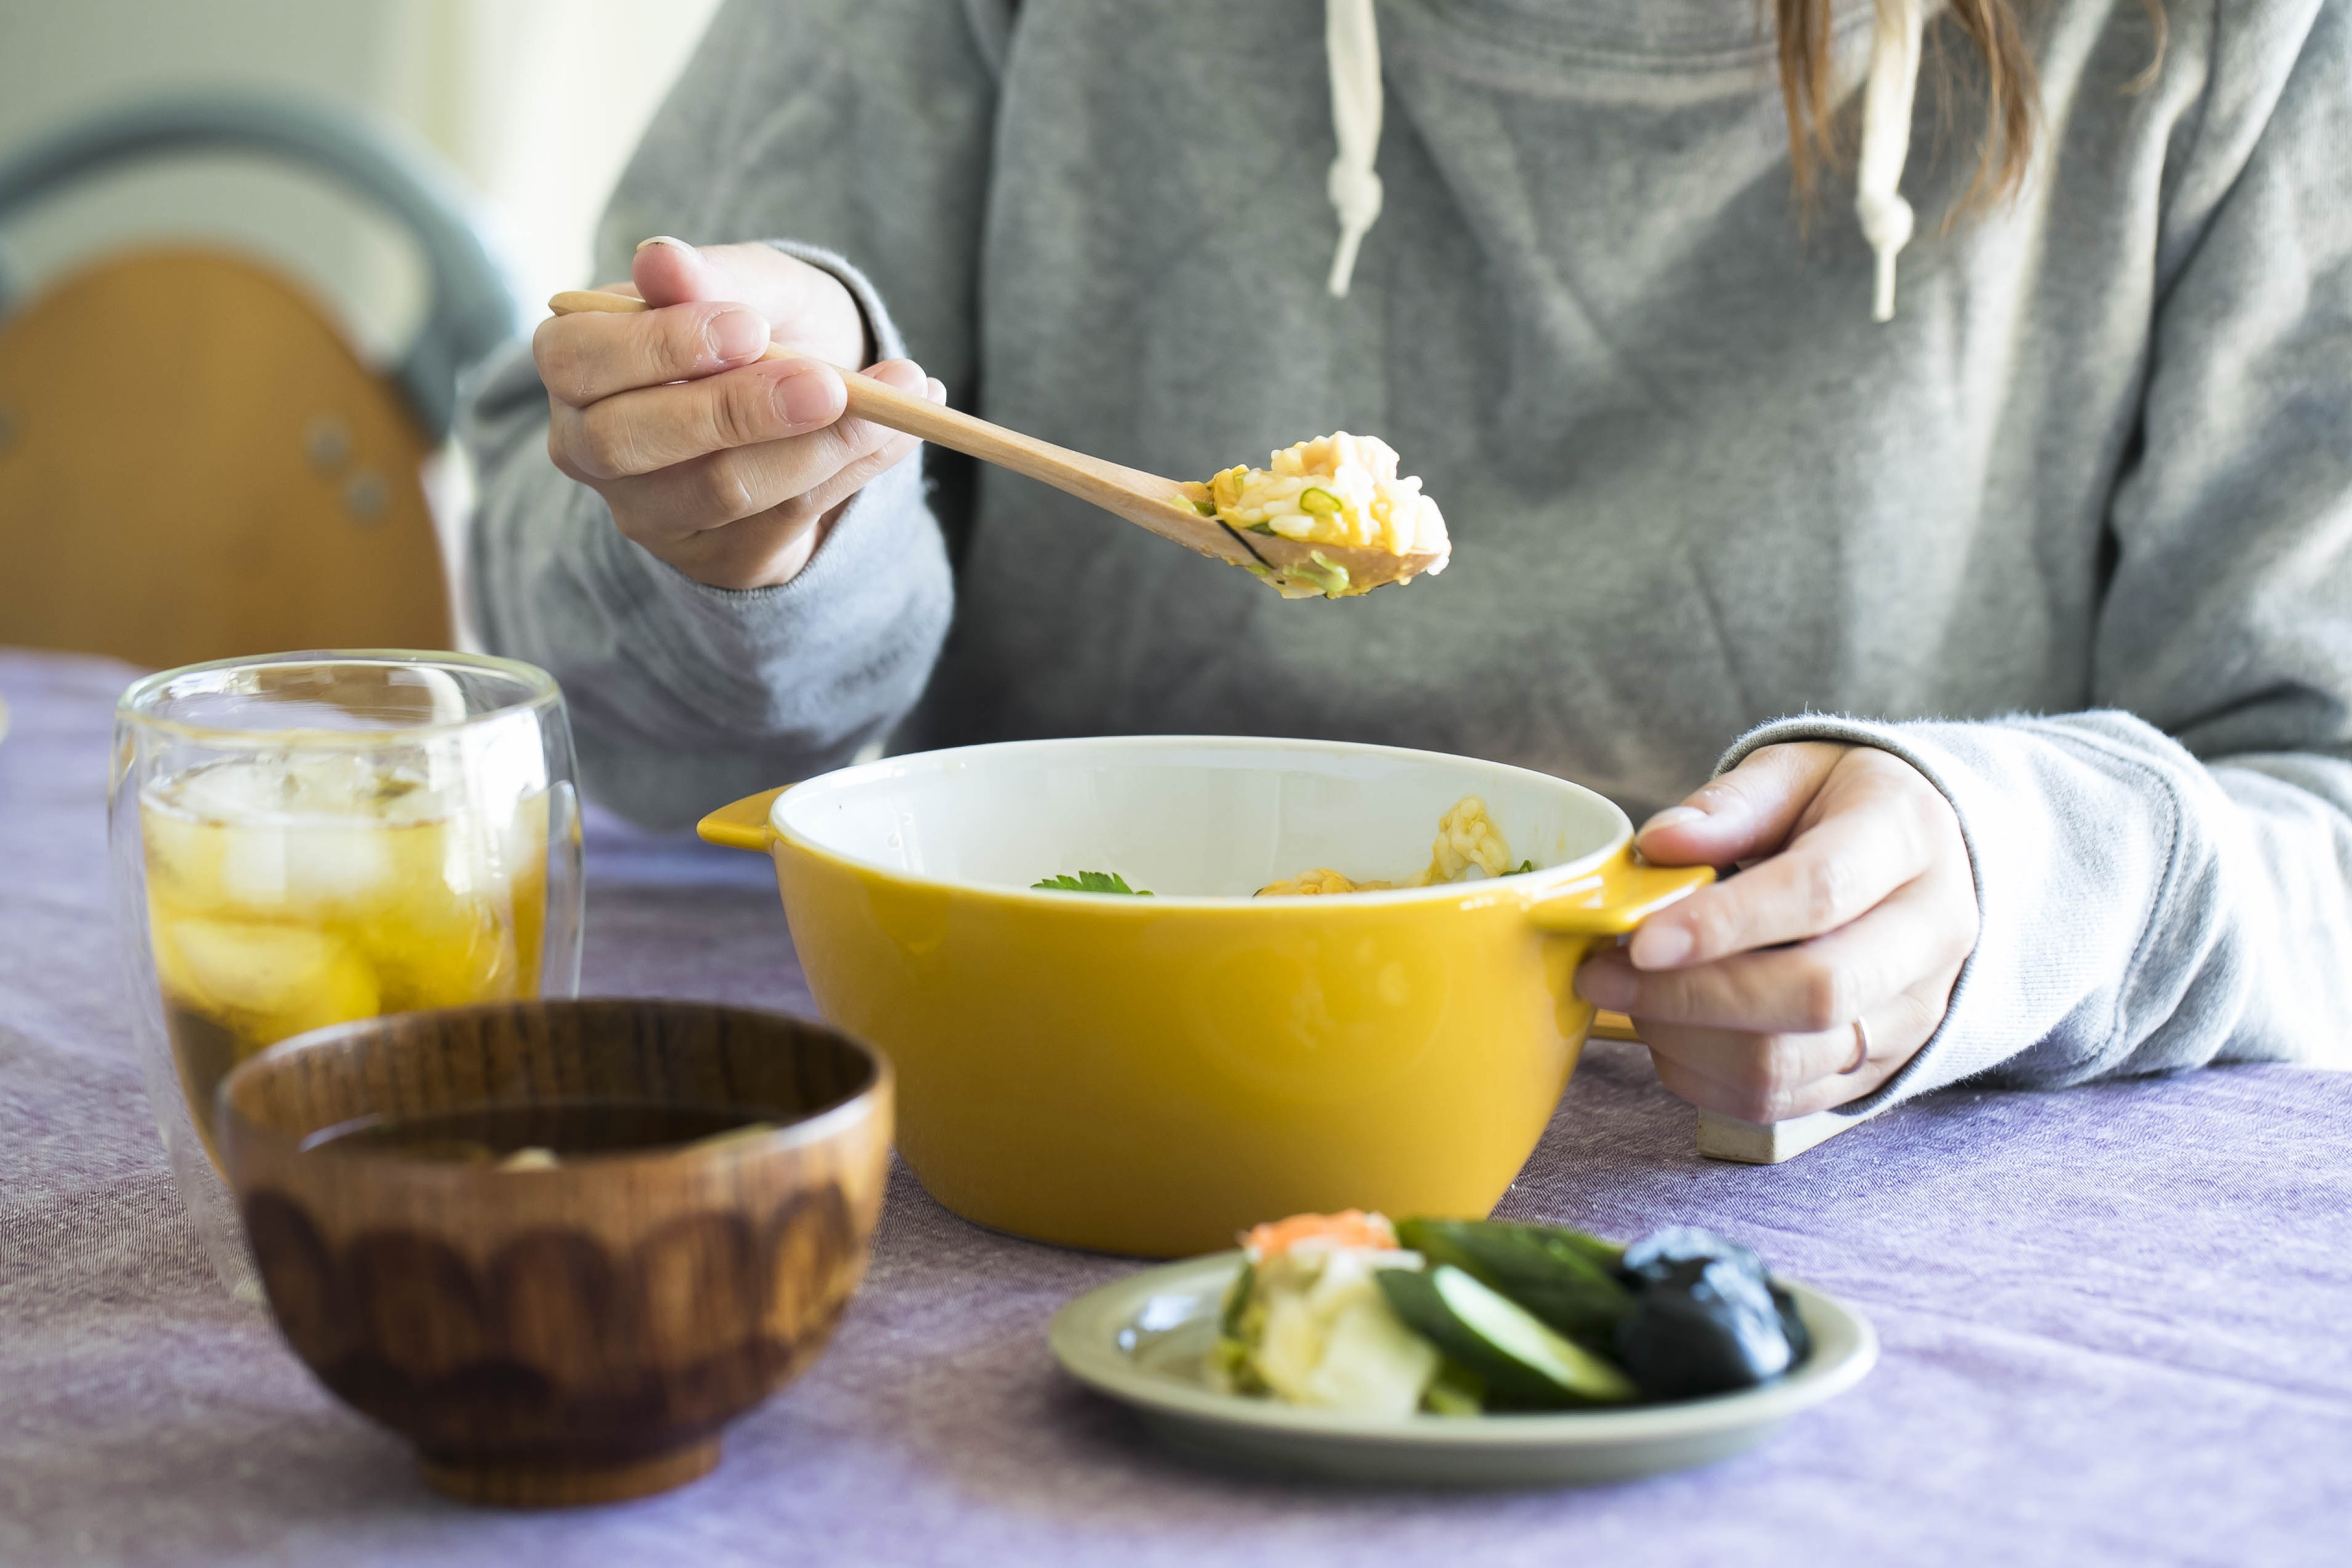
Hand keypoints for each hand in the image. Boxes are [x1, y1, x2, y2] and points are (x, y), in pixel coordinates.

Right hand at [533, 236, 943, 588]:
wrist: (815, 388)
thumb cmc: (760, 323)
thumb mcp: (750, 283)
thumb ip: (712, 275)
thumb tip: (661, 260)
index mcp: (574, 364)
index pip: (580, 361)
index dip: (661, 346)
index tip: (749, 327)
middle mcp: (590, 449)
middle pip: (634, 442)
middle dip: (740, 409)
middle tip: (832, 382)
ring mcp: (650, 514)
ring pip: (723, 489)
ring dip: (823, 442)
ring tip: (903, 392)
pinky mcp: (718, 559)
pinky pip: (786, 520)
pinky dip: (855, 467)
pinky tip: (904, 428)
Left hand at [1575, 743, 1978, 1120]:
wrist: (1929, 861)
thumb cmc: (1844, 807)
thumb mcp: (1797, 770)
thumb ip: (1733, 804)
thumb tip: (1661, 843)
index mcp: (1909, 839)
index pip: (1820, 892)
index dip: (1724, 923)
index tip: (1641, 939)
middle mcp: (1931, 935)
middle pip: (1813, 993)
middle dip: (1690, 994)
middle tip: (1605, 971)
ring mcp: (1912, 1013)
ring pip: (1791, 1062)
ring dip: (1686, 1039)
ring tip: (1629, 996)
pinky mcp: (1878, 1067)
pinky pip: (1780, 1102)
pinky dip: (1703, 1077)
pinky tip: (1668, 1030)